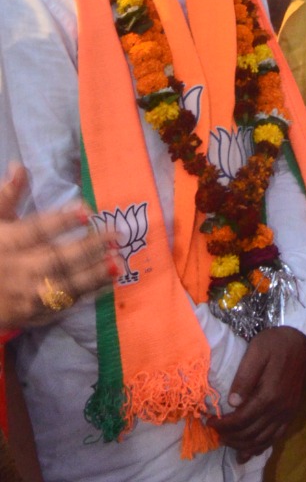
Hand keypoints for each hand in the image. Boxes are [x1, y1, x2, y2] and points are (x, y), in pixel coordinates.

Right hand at [0, 166, 117, 330]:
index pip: (35, 231)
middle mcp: (18, 271)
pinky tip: (106, 284)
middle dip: (87, 247)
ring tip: (119, 261)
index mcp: (7, 244)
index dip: (60, 221)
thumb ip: (7, 197)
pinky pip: (62, 306)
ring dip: (93, 274)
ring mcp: (26, 297)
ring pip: (63, 286)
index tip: (86, 210)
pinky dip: (85, 296)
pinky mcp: (33, 315)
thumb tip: (19, 166)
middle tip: (115, 234)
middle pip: (55, 259)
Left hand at [207, 325, 305, 462]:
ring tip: (227, 441)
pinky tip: (249, 449)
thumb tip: (233, 402)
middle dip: (229, 437)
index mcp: (269, 394)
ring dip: (242, 445)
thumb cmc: (274, 343)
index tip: (209, 422)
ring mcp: (287, 412)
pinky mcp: (291, 412)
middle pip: (250, 434)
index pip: (241, 419)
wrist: (299, 340)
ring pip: (262, 440)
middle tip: (215, 432)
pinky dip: (261, 446)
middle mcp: (279, 408)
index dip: (223, 425)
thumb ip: (244, 377)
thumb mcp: (256, 352)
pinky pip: (276, 437)